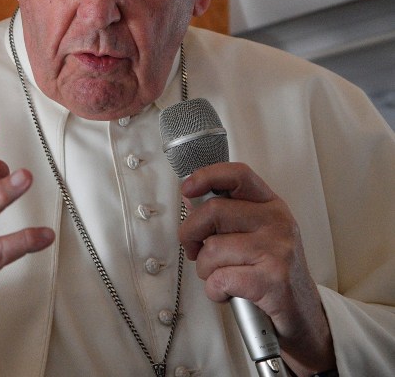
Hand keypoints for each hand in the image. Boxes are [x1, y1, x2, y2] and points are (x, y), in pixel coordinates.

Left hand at [179, 162, 335, 374]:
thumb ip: (225, 215)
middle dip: (190, 234)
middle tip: (195, 249)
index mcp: (271, 206)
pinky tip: (229, 292)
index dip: (207, 176)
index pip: (238, 175)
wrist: (301, 315)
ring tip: (222, 276)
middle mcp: (277, 223)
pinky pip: (219, 279)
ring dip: (205, 269)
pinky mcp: (272, 280)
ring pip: (211, 249)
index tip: (187, 188)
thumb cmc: (271, 272)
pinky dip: (214, 291)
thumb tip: (191, 197)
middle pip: (212, 211)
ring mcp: (277, 250)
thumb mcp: (255, 234)